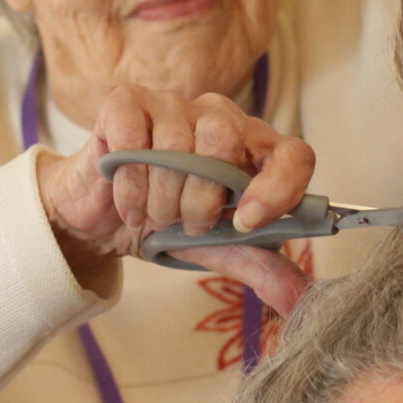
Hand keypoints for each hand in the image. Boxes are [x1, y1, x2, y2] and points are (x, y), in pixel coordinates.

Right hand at [36, 83, 316, 314]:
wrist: (105, 216)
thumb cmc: (170, 221)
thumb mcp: (218, 248)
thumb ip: (259, 265)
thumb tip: (297, 300)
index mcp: (255, 148)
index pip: (293, 154)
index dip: (278, 188)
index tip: (246, 224)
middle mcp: (220, 116)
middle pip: (224, 143)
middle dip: (201, 201)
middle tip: (186, 225)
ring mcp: (173, 104)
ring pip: (176, 145)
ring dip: (162, 200)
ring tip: (155, 218)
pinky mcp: (127, 102)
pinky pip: (133, 138)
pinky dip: (130, 186)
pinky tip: (131, 204)